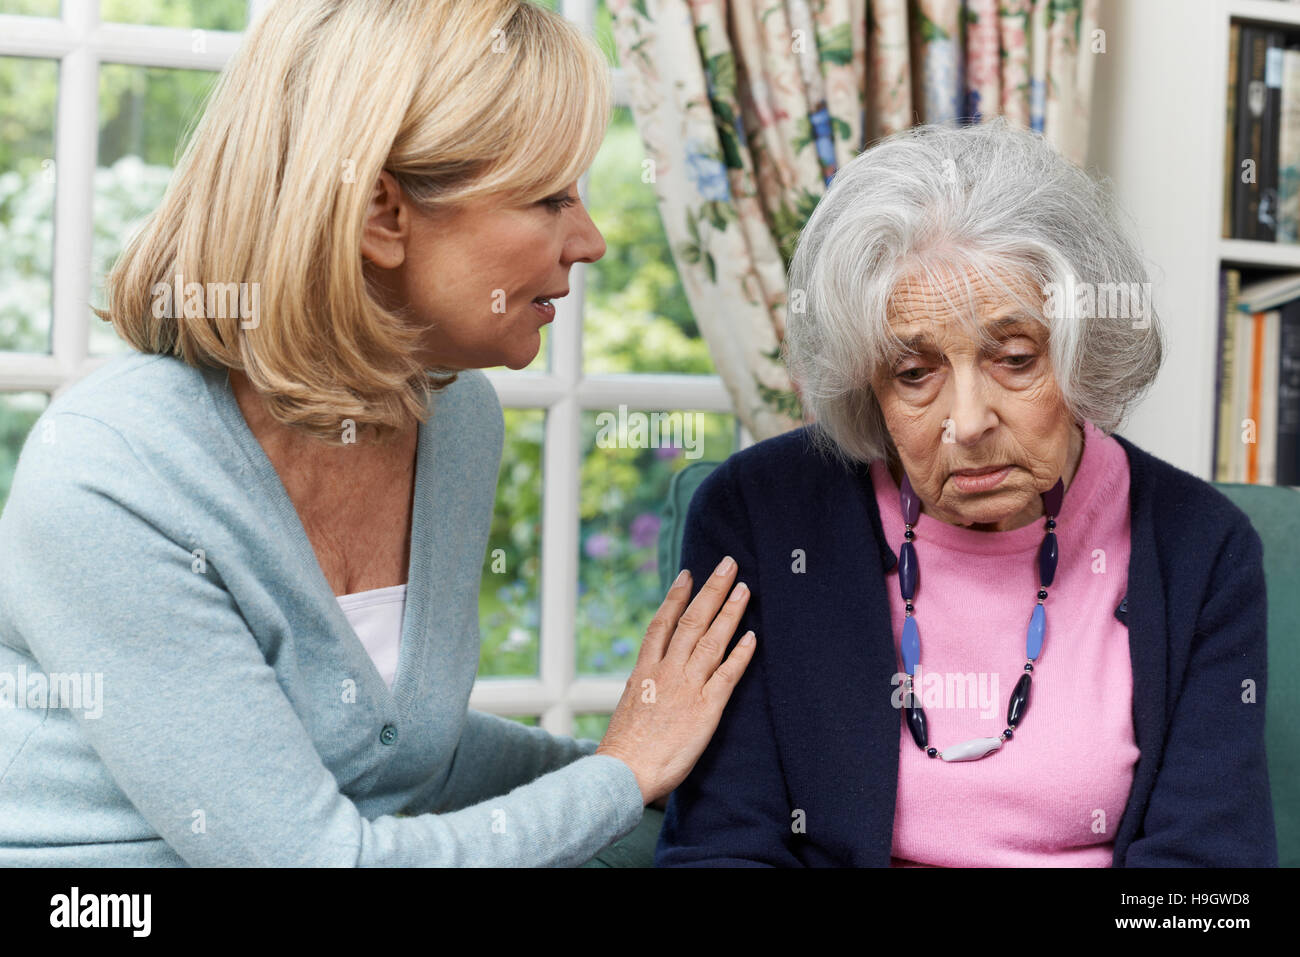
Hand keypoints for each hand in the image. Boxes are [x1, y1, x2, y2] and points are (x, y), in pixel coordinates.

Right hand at [595, 556, 756, 806]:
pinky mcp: (707, 708)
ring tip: (745, 590)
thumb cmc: (624, 748)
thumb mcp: (627, 707)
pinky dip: (740, 654)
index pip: (662, 623)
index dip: (676, 597)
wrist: (625, 771)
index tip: (687, 575)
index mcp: (644, 670)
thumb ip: (640, 687)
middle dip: (712, 590)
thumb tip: (642, 676)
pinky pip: (728, 674)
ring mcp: (688, 687)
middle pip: (692, 621)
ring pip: (712, 640)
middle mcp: (667, 671)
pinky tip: (752, 636)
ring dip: (730, 612)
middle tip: (728, 565)